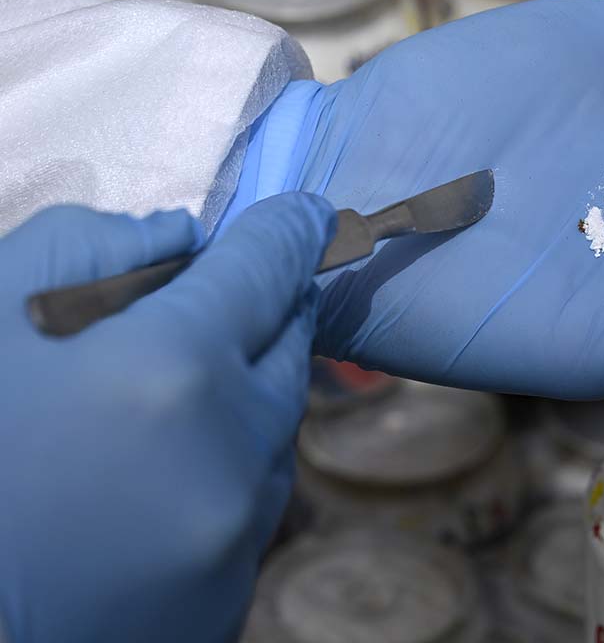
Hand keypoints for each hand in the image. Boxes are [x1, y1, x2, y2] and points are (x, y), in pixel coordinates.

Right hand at [0, 195, 333, 642]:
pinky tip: (161, 475)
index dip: (287, 231)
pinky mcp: (229, 597)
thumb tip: (178, 240)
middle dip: (267, 317)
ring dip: (246, 399)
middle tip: (237, 301)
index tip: (309, 214)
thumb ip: (86, 251)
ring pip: (277, 434)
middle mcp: (232, 453)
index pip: (267, 269)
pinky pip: (253, 508)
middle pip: (288, 354)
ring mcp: (238, 535)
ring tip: (177, 394)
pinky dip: (225, 472)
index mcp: (170, 369)